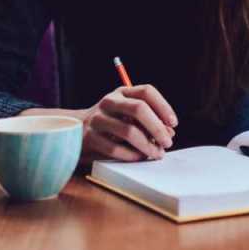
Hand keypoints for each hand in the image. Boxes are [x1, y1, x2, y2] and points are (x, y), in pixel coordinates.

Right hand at [22, 84, 177, 162]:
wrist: (75, 131)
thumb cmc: (110, 124)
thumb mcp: (127, 116)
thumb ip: (148, 122)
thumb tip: (169, 133)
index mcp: (122, 92)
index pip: (146, 91)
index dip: (163, 106)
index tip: (173, 123)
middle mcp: (109, 102)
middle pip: (139, 108)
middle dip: (157, 127)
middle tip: (168, 142)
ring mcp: (98, 118)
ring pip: (128, 130)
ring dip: (147, 145)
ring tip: (156, 154)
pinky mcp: (89, 137)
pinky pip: (115, 148)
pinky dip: (131, 155)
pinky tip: (139, 158)